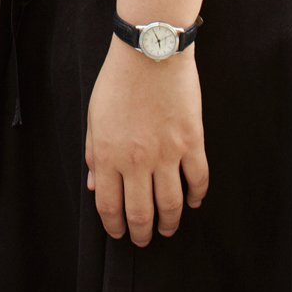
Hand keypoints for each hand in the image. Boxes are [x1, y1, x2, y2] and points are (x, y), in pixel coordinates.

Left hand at [85, 37, 208, 245]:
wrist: (150, 52)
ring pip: (171, 203)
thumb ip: (93, 154)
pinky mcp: (192, 142)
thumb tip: (95, 186)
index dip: (114, 225)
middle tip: (145, 240)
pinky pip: (198, 179)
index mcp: (108, 154)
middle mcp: (137, 161)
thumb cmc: (118, 81)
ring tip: (168, 228)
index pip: (110, 205)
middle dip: (142, 233)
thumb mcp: (94, 117)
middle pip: (141, 212)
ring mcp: (167, 153)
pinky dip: (196, 196)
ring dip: (170, 222)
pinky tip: (192, 202)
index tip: (119, 233)